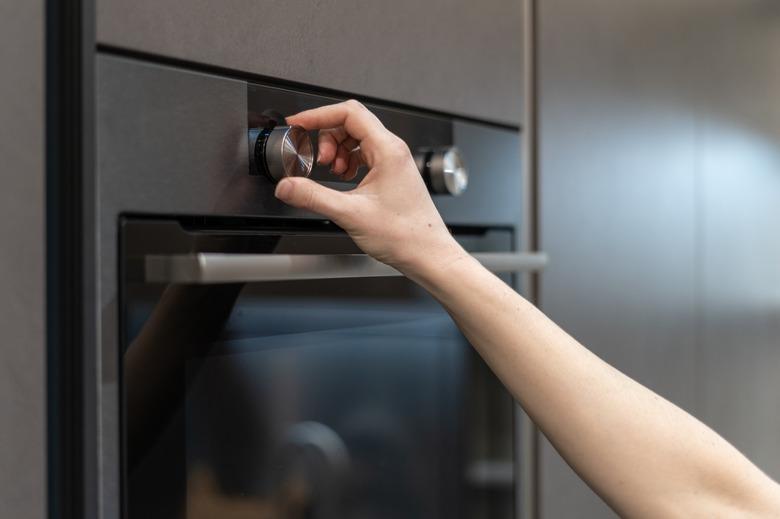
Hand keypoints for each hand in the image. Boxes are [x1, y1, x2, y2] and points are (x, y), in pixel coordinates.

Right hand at [275, 100, 465, 277]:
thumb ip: (314, 197)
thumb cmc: (404, 234)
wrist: (427, 254)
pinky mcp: (391, 174)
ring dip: (337, 151)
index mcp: (387, 150)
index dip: (318, 115)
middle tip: (318, 162)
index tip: (299, 124)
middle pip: (350, 124)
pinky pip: (364, 155)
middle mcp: (392, 151)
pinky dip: (347, 162)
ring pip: (356, 140)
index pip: (348, 113)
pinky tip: (343, 180)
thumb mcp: (351, 214)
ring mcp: (393, 161)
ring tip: (331, 173)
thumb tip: (287, 186)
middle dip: (327, 139)